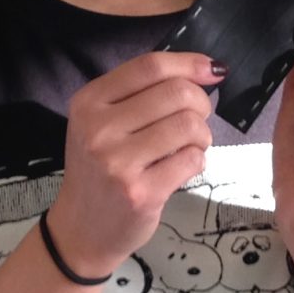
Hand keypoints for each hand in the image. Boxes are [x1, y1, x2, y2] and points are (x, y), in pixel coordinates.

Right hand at [45, 51, 219, 280]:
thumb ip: (140, 94)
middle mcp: (98, 128)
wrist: (81, 229)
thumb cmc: (100, 170)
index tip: (212, 70)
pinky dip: (198, 160)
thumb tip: (205, 69)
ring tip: (190, 146)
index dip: (189, 63)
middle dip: (200, 103)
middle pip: (176, 93)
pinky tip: (183, 167)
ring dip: (202, 135)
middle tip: (196, 121)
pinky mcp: (140, 192)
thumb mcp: (101, 123)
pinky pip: (191, 160)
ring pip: (188, 125)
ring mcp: (117, 162)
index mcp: (88, 102)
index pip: (149, 66)